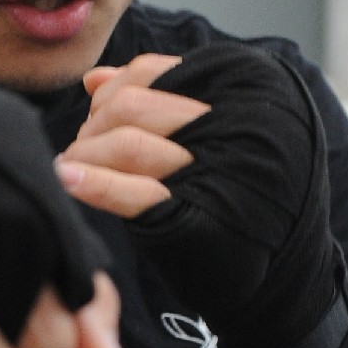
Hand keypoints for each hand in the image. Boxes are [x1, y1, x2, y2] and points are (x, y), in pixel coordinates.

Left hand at [59, 43, 340, 347]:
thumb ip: (152, 101)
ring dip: (86, 152)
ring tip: (73, 166)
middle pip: (132, 105)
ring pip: (128, 143)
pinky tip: (67, 177)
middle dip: (94, 123)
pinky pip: (135, 193)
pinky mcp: (194, 220)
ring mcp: (212, 175)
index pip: (152, 72)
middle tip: (83, 146)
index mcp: (233, 99)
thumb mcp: (206, 136)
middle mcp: (228, 130)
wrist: (280, 274)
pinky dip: (95, 184)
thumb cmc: (233, 197)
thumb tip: (93, 80)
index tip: (98, 110)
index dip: (113, 89)